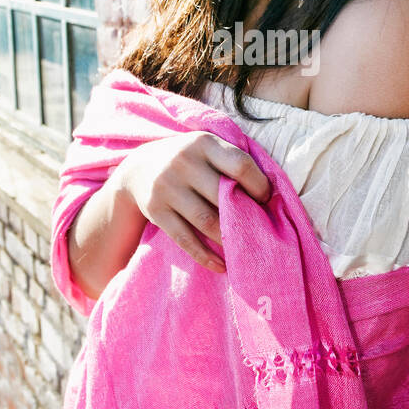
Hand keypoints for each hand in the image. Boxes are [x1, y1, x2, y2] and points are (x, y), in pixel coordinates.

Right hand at [112, 131, 270, 273]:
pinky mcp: (156, 211)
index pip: (240, 165)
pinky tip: (222, 266)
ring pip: (206, 221)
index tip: (265, 199)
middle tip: (258, 227)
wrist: (138, 168)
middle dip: (245, 216)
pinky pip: (185, 239)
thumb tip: (271, 194)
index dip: (259, 185)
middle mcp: (182, 162)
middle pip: (223, 196)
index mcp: (202, 142)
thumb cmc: (188, 159)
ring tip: (245, 248)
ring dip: (229, 239)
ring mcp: (166, 187)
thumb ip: (232, 161)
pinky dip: (206, 256)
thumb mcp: (206, 147)